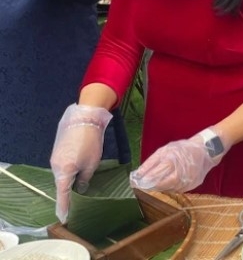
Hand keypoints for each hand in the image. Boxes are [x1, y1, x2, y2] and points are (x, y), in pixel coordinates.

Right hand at [50, 104, 112, 222]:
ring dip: (69, 184)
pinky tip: (76, 176)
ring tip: (78, 194)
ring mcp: (55, 159)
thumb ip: (85, 178)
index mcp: (63, 172)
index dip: (64, 207)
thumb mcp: (91, 163)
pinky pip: (63, 168)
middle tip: (75, 208)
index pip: (63, 194)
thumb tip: (81, 188)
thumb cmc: (90, 142)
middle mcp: (55, 167)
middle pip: (61, 185)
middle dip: (68, 196)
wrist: (83, 119)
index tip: (64, 218)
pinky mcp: (58, 152)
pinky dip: (69, 174)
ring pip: (63, 176)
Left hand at [129, 129, 224, 192]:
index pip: (156, 175)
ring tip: (155, 184)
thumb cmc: (184, 149)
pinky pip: (179, 190)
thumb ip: (151, 162)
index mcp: (173, 161)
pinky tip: (168, 184)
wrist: (207, 150)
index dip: (145, 180)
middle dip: (152, 186)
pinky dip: (171, 188)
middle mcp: (182, 172)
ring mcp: (189, 180)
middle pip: (163, 184)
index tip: (136, 183)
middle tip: (144, 186)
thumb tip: (138, 174)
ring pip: (170, 189)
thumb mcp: (166, 150)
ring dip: (161, 188)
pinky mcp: (194, 185)